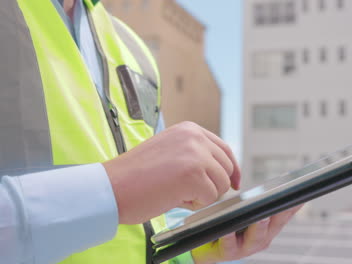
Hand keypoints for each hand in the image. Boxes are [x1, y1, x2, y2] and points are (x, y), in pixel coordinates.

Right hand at [103, 121, 240, 224]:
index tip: (235, 182)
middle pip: (227, 169)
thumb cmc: (136, 175)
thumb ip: (195, 153)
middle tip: (188, 191)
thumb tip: (222, 171)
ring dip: (202, 195)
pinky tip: (173, 197)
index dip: (232, 169)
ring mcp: (196, 155)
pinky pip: (210, 198)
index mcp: (190, 129)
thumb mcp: (170, 150)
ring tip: (175, 192)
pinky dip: (194, 204)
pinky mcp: (193, 175)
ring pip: (221, 185)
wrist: (111, 187)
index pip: (225, 149)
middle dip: (213, 185)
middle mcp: (195, 137)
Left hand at [191, 205, 303, 263]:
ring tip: (262, 217)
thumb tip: (281, 181)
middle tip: (283, 203)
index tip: (300, 194)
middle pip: (274, 226)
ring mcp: (246, 248)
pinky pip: (230, 245)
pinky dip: (230, 237)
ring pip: (256, 238)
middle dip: (280, 214)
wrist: (208, 245)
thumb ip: (262, 199)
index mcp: (268, 227)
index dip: (293, 205)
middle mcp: (261, 239)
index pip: (285, 213)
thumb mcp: (249, 209)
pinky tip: (227, 229)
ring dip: (260, 227)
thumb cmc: (231, 224)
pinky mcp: (228, 253)